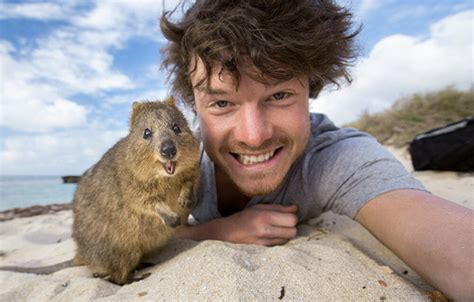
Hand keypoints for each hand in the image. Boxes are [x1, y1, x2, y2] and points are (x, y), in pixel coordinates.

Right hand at [176, 203, 297, 245]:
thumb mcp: (259, 207)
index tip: (287, 216)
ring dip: (285, 235)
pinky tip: (272, 237)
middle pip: (292, 232)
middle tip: (283, 224)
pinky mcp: (263, 250)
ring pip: (287, 240)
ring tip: (276, 230)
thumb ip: (279, 208)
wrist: (227, 233)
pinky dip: (279, 241)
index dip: (292, 217)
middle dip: (291, 227)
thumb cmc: (244, 217)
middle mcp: (265, 230)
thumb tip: (296, 208)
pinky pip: (279, 246)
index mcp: (264, 216)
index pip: (292, 220)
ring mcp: (264, 242)